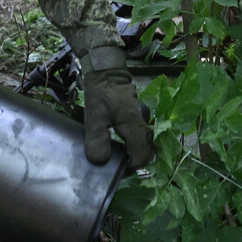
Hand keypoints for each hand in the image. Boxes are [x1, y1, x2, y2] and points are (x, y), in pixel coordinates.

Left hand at [80, 45, 153, 167]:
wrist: (106, 70)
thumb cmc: (101, 92)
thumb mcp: (95, 114)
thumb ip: (98, 137)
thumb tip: (100, 160)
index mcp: (135, 126)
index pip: (140, 157)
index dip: (129, 168)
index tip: (115, 171)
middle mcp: (143, 124)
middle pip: (146, 151)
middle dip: (133, 161)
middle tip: (116, 164)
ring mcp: (142, 119)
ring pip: (143, 142)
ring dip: (133, 151)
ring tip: (116, 154)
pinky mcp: (138, 115)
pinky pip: (139, 134)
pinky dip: (131, 141)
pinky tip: (118, 141)